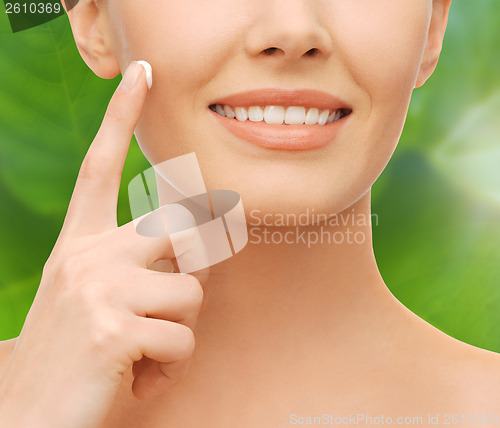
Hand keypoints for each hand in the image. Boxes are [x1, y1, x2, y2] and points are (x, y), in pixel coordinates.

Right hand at [0, 61, 204, 427]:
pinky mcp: (111, 328)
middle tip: (173, 292)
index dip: (120, 115)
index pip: (101, 166)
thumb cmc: (79, 352)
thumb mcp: (102, 297)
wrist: (30, 415)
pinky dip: (171, 367)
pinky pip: (184, 340)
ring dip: (180, 330)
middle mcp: (86, 254)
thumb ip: (141, 263)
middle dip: (196, 261)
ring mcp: (97, 288)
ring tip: (143, 351)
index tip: (141, 73)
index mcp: (80, 243)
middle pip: (180, 229)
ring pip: (192, 292)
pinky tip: (138, 377)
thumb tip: (202, 247)